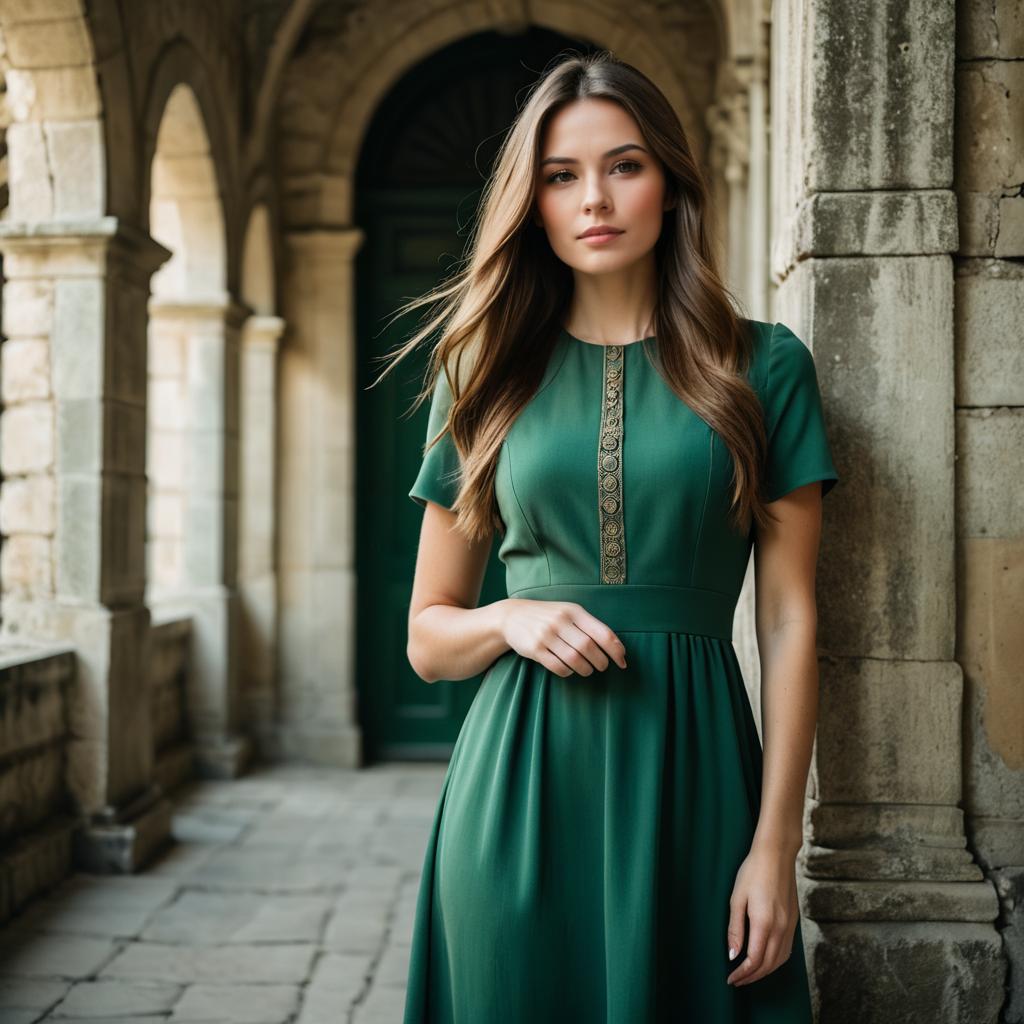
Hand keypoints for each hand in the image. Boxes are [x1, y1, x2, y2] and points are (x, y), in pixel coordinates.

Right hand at [499, 599, 626, 676]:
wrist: (512, 616)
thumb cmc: (548, 616)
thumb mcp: (568, 612)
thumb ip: (590, 626)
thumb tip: (617, 647)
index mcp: (573, 611)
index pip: (602, 633)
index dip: (616, 650)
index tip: (622, 661)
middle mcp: (560, 621)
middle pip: (589, 648)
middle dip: (601, 662)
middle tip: (602, 667)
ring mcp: (546, 635)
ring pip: (574, 659)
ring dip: (585, 669)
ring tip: (587, 670)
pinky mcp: (534, 649)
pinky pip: (557, 667)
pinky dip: (567, 672)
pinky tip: (569, 670)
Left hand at [725, 844, 799, 986]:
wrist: (776, 854)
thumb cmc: (752, 872)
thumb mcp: (736, 898)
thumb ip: (735, 929)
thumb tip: (733, 955)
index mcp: (764, 923)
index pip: (755, 960)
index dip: (742, 973)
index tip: (730, 979)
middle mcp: (781, 928)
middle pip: (768, 965)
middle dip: (752, 977)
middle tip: (737, 981)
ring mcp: (790, 925)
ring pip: (780, 960)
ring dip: (765, 971)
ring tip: (749, 974)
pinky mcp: (794, 920)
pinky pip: (786, 949)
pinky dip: (775, 961)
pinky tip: (766, 959)